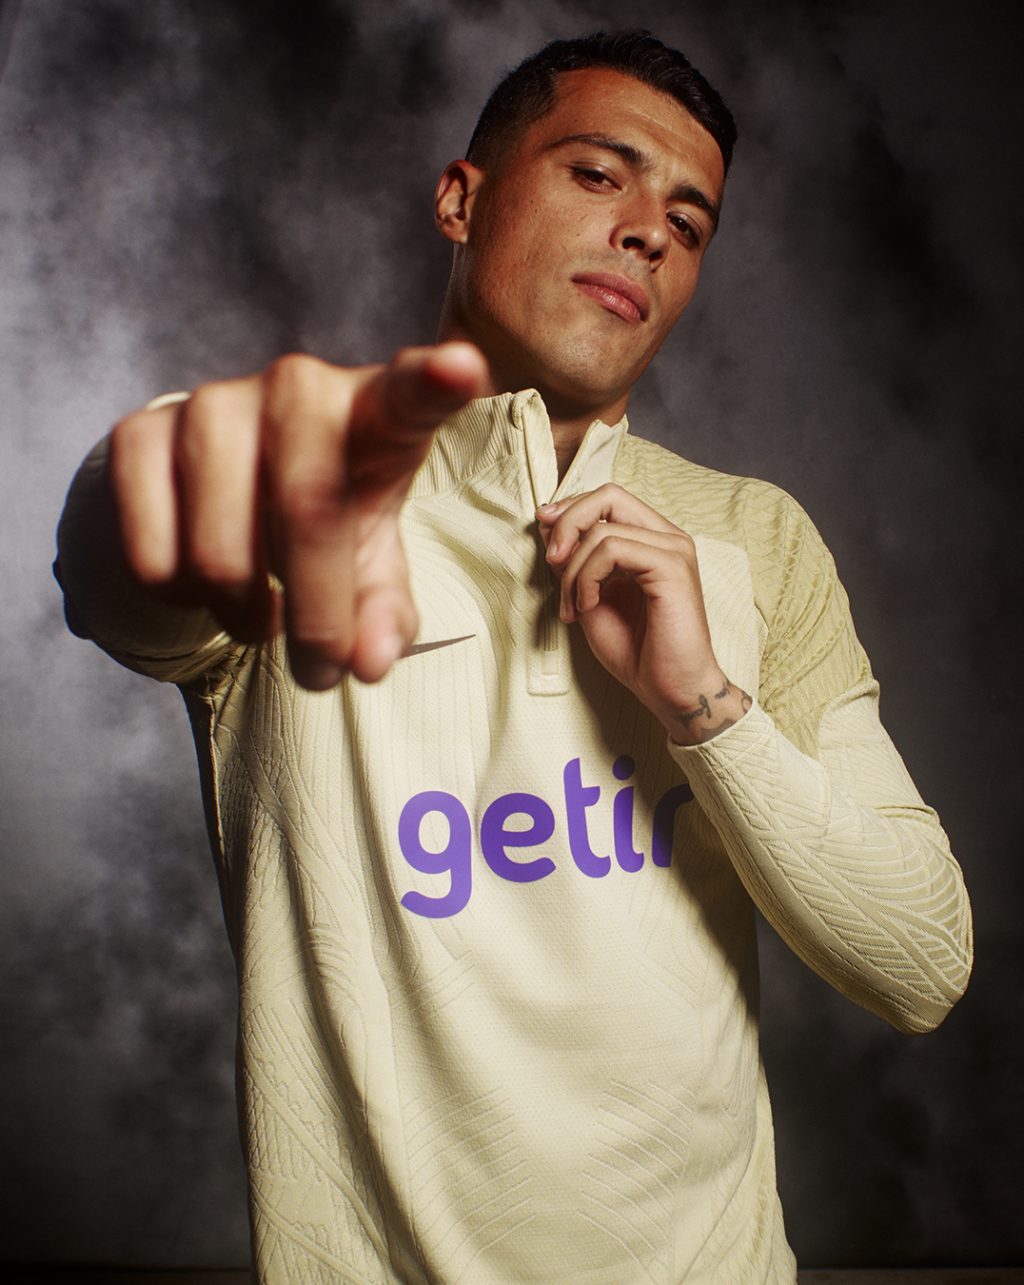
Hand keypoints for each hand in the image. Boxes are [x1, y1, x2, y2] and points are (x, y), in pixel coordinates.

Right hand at [108, 343, 489, 687]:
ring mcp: (212, 403)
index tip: (461, 369)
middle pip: (310, 512)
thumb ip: (386, 612)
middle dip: (318, 618)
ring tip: (261, 612)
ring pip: (220, 556)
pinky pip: (154, 560)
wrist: (228, 480)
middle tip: (320, 671)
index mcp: (375, 412)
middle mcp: (295, 389)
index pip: (409, 394)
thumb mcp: (373, 561)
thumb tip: (370, 660)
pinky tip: (203, 582)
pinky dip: (183, 602)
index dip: (435, 382)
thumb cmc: (329, 514)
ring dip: (243, 618)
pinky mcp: (139, 433)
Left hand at [537, 484, 750, 744]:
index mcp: (653, 540)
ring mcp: (673, 550)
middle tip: (550, 562)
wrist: (669, 690)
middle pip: (608, 495)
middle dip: (568, 523)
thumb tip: (548, 522)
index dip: (571, 510)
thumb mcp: (590, 596)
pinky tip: (588, 606)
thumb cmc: (636, 650)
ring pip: (602, 528)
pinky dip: (587, 577)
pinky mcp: (672, 567)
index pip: (608, 498)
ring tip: (573, 608)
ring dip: (572, 570)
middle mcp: (668, 537)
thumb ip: (574, 560)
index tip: (545, 536)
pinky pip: (612, 549)